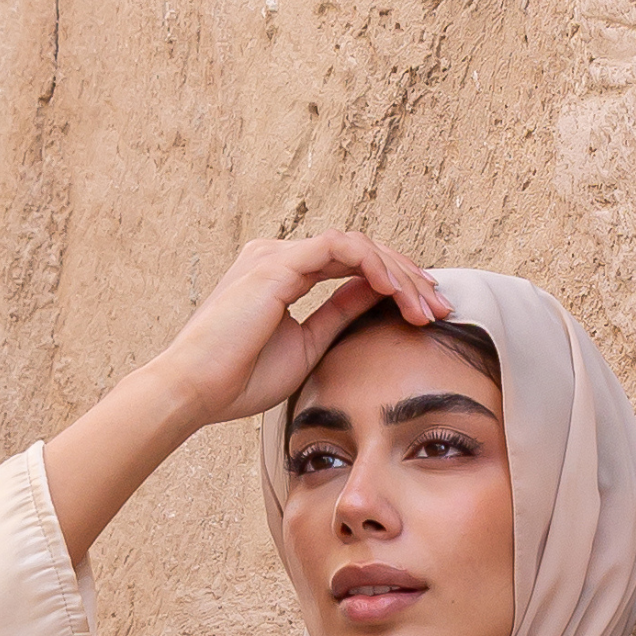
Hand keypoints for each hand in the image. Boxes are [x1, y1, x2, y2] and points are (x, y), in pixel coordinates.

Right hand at [44, 232, 447, 567]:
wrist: (193, 391)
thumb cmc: (237, 381)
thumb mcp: (305, 348)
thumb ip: (337, 317)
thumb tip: (374, 300)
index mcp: (282, 274)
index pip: (351, 265)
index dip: (392, 284)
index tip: (424, 314)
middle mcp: (279, 255)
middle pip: (361, 251)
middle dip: (407, 277)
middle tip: (441, 308)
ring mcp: (277, 254)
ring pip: (358, 245)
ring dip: (398, 274)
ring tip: (426, 307)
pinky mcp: (278, 264)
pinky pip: (342, 250)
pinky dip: (374, 267)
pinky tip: (396, 293)